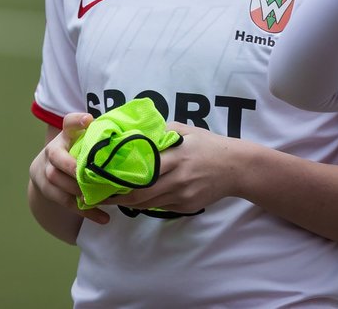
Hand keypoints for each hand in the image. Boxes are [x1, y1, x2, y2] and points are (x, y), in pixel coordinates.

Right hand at [28, 112, 110, 224]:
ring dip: (78, 190)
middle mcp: (52, 151)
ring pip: (56, 181)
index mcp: (65, 136)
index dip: (76, 121)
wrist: (46, 170)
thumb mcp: (83, 142)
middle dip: (72, 167)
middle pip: (56, 157)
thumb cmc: (75, 154)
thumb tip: (129, 140)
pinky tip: (103, 217)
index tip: (88, 120)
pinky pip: (65, 202)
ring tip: (98, 198)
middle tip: (91, 175)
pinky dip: (85, 211)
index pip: (68, 123)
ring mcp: (45, 171)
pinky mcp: (47, 190)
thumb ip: (100, 139)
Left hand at [109, 124, 244, 213]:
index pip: (141, 172)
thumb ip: (160, 132)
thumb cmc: (208, 145)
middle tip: (101, 194)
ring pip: (148, 204)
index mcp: (175, 157)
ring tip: (114, 196)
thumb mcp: (185, 130)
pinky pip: (161, 207)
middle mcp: (178, 179)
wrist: (236, 167)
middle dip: (118, 197)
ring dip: (130, 202)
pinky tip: (139, 197)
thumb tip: (134, 134)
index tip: (103, 177)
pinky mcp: (187, 207)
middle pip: (140, 195)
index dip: (119, 178)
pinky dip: (148, 203)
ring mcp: (183, 195)